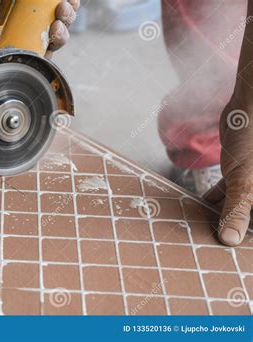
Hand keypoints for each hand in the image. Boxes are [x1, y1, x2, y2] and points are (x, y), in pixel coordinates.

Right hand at [0, 0, 79, 60]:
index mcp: (17, 37)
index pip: (33, 55)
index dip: (42, 57)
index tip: (44, 54)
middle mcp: (34, 28)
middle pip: (54, 42)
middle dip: (59, 38)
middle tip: (55, 28)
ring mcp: (47, 13)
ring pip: (65, 24)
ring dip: (67, 19)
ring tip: (61, 7)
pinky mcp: (56, 1)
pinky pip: (71, 5)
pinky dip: (71, 5)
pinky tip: (63, 1)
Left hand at [204, 95, 252, 246]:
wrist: (250, 106)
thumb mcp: (245, 181)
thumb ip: (238, 210)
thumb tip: (230, 239)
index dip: (247, 237)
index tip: (234, 257)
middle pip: (251, 216)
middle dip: (237, 229)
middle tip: (216, 246)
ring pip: (241, 204)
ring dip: (225, 214)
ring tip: (205, 228)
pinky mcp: (244, 172)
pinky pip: (233, 190)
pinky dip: (220, 197)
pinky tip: (204, 204)